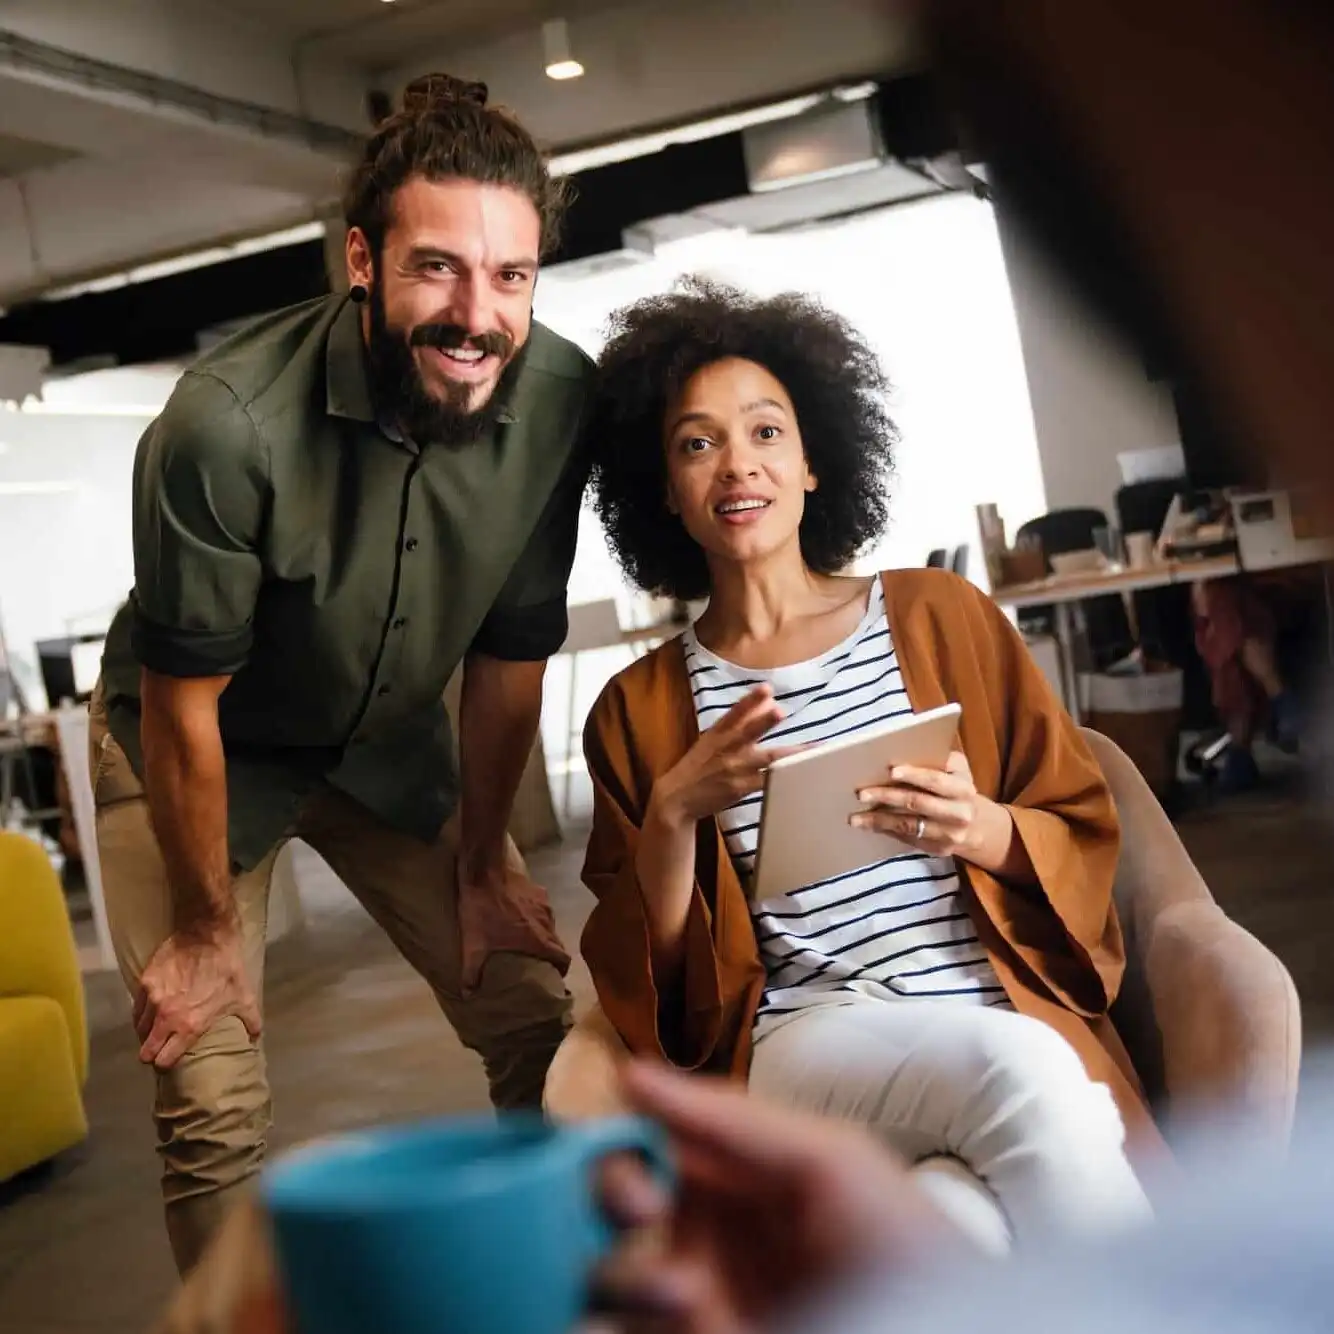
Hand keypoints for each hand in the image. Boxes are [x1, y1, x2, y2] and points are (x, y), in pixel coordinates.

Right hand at [133, 919, 259, 1069]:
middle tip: (160, 1049)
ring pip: (139, 1030)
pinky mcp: (144, 983)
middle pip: (146, 1051)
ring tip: (156, 1031)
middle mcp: (166, 1018)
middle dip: (152, 1054)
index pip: (165, 1060)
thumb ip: (250, 1021)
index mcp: (189, 1026)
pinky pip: (136, 1009)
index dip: (166, 1064)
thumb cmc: (228, 967)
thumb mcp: (245, 996)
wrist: (207, 934)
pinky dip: (141, 1015)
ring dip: (146, 1034)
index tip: (170, 1061)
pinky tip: (150, 1013)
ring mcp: (152, 1000)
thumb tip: (255, 1038)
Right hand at [591, 1061, 958, 1333]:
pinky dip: (611, 1320)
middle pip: (608, 1204)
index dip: (618, 1141)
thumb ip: (728, 1117)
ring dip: (619, 1275)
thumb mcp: (825, 1161)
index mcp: (723, 1172)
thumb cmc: (897, 1239)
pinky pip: (620, 1325)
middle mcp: (696, 1231)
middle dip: (608, 1201)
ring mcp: (688, 1297)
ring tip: (683, 1298)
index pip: (642, 1140)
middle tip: (643, 1214)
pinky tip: (667, 1318)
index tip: (621, 1155)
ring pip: (604, 1273)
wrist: (932, 1327)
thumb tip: (628, 1074)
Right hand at [650, 686, 802, 829]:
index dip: (750, 700)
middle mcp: (726, 748)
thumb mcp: (712, 739)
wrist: (678, 798)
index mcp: (717, 733)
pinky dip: (783, 777)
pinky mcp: (740, 788)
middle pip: (748, 732)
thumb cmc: (699, 765)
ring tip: (807, 748)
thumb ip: (739, 721)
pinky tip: (801, 775)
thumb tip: (768, 701)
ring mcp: (734, 769)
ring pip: (766, 759)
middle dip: (763, 721)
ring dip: (786, 753)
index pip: (734, 713)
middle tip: (779, 711)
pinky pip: (766, 782)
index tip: (766, 688)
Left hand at [851, 749, 1011, 864]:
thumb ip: (938, 761)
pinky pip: (908, 839)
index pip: (936, 780)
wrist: (978, 827)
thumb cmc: (957, 790)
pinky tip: (869, 825)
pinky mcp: (939, 850)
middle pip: (918, 803)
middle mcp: (960, 813)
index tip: (890, 770)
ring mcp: (950, 835)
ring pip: (909, 825)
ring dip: (879, 820)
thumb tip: (900, 752)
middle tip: (861, 793)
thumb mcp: (957, 772)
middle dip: (887, 796)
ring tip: (856, 817)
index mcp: (964, 788)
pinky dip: (886, 830)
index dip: (914, 774)